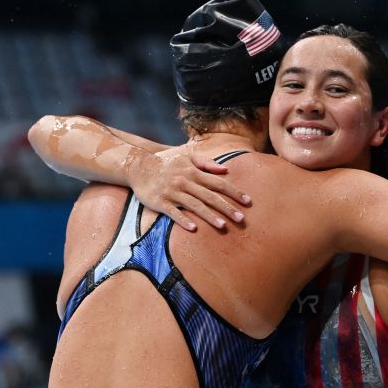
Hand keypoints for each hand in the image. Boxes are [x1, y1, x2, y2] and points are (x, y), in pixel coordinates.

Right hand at [125, 150, 250, 231]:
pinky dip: (183, 220)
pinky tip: (194, 229)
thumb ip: (207, 163)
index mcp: (194, 172)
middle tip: (241, 219)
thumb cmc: (168, 165)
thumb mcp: (187, 158)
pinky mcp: (161, 202)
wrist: (140, 168)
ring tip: (223, 226)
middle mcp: (185, 182)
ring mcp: (173, 192)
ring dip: (210, 216)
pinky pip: (173, 213)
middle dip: (227, 208)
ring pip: (195, 205)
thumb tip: (226, 171)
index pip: (219, 183)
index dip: (234, 192)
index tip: (248, 202)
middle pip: (210, 196)